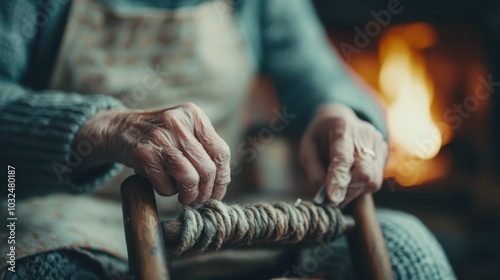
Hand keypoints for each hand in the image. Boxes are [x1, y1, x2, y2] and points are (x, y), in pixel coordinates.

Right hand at [76, 102, 230, 204]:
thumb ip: (204, 149)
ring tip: (186, 199)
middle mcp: (178, 122)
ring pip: (189, 178)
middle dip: (206, 192)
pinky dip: (168, 192)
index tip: (217, 192)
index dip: (222, 178)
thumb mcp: (184, 130)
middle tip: (199, 200)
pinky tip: (165, 186)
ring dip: (190, 196)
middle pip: (207, 168)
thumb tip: (221, 183)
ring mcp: (159, 137)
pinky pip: (166, 185)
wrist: (120, 129)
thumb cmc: (160, 136)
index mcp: (193, 115)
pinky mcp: (143, 153)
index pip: (221, 152)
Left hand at [299, 103, 387, 206]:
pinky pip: (376, 180)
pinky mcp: (384, 152)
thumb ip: (314, 171)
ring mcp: (378, 143)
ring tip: (341, 187)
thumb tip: (325, 195)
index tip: (333, 198)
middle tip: (333, 200)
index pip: (343, 158)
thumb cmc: (320, 136)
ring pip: (372, 181)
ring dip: (354, 192)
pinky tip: (351, 179)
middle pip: (364, 173)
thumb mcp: (307, 149)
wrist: (340, 119)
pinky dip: (361, 187)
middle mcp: (365, 135)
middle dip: (348, 191)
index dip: (339, 180)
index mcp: (342, 129)